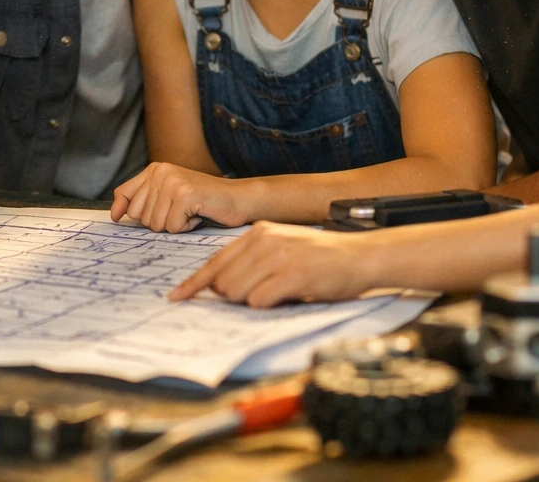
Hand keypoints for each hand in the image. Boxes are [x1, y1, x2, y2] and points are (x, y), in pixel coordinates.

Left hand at [110, 162, 249, 232]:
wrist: (238, 199)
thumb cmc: (204, 202)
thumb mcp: (170, 195)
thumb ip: (145, 200)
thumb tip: (115, 214)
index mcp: (155, 169)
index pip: (124, 193)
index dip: (121, 208)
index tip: (116, 218)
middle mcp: (161, 172)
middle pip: (139, 215)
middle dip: (159, 221)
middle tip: (180, 212)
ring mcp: (173, 182)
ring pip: (155, 224)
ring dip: (174, 225)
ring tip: (190, 212)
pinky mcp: (184, 195)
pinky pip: (172, 227)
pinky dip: (185, 227)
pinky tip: (197, 215)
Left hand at [167, 221, 370, 306]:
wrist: (360, 256)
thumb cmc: (321, 259)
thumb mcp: (282, 248)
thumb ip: (252, 262)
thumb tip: (220, 288)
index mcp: (258, 232)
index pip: (216, 261)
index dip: (195, 283)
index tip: (177, 297)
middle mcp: (264, 240)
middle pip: (223, 281)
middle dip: (233, 297)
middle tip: (261, 295)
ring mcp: (277, 256)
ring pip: (238, 292)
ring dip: (252, 302)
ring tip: (278, 293)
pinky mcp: (292, 274)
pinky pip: (260, 301)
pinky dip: (268, 306)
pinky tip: (286, 296)